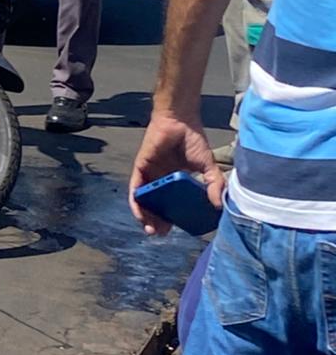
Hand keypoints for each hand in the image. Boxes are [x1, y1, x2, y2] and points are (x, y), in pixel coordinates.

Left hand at [129, 112, 223, 236]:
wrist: (180, 120)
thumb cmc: (193, 140)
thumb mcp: (207, 166)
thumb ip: (214, 183)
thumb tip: (219, 205)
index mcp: (175, 182)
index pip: (172, 205)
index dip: (172, 218)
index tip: (177, 230)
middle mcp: (160, 180)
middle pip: (155, 206)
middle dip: (156, 222)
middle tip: (161, 234)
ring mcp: (149, 175)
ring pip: (143, 201)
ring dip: (145, 216)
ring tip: (151, 229)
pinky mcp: (140, 169)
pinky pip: (135, 190)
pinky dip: (136, 203)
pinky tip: (140, 214)